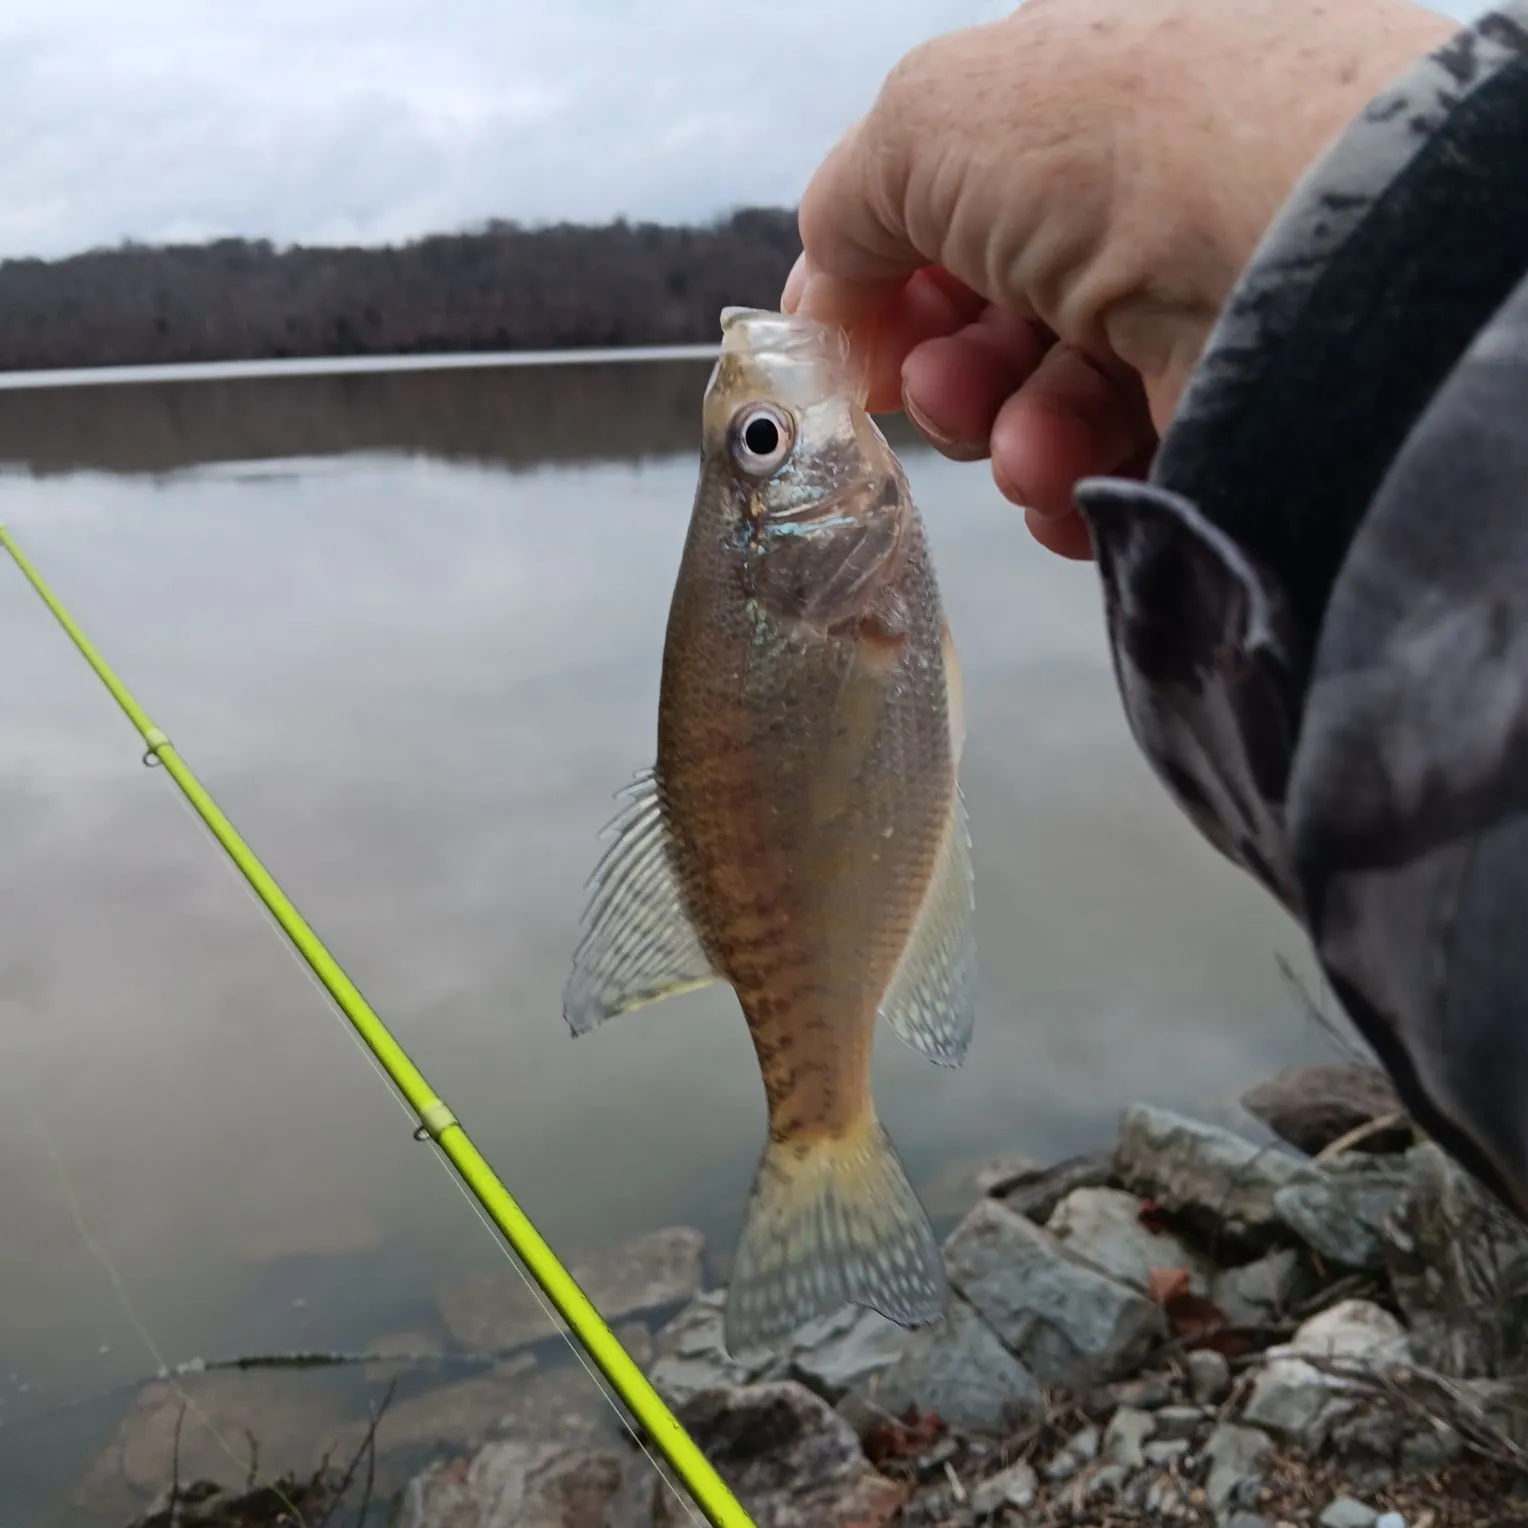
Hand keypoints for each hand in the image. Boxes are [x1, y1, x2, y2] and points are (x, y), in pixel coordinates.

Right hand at [781, 0, 1455, 558]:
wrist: (1302, 248)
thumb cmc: (1114, 145)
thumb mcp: (923, 122)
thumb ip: (847, 200)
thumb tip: (826, 287)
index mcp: (1086, 98)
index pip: (957, 200)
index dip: (887, 276)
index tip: (846, 343)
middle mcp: (1146, 192)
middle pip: (992, 313)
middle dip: (944, 369)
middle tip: (936, 393)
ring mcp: (1195, 299)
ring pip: (1044, 399)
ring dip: (1005, 434)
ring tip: (1024, 447)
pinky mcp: (1230, 404)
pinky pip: (1112, 462)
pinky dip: (1069, 487)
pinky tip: (1067, 487)